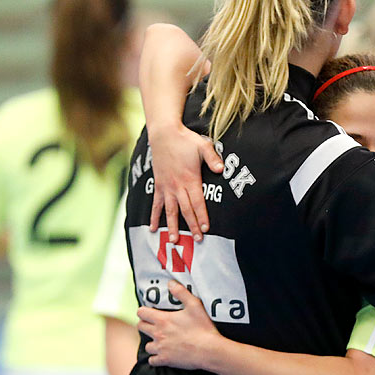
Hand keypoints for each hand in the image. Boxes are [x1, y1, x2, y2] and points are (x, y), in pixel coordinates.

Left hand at [136, 281, 223, 370]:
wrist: (209, 350)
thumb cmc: (203, 328)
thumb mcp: (195, 305)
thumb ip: (181, 292)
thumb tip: (170, 283)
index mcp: (162, 320)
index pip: (141, 313)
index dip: (144, 312)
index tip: (149, 313)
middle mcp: (158, 333)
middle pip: (140, 327)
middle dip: (145, 325)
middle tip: (154, 326)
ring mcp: (160, 348)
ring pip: (147, 345)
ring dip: (152, 343)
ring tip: (160, 342)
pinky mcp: (165, 360)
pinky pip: (152, 361)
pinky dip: (156, 359)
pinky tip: (163, 355)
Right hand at [149, 124, 223, 242]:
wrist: (163, 134)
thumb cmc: (185, 140)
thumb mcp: (203, 146)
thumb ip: (213, 158)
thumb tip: (221, 169)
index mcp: (190, 179)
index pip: (197, 202)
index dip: (201, 216)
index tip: (205, 229)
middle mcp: (177, 186)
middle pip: (185, 210)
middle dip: (192, 226)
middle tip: (196, 240)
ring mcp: (167, 187)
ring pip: (170, 211)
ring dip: (172, 226)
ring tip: (174, 241)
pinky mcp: (159, 186)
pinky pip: (156, 205)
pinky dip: (154, 217)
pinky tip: (153, 229)